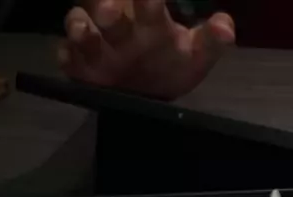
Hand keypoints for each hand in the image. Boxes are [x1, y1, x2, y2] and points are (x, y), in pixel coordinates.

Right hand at [59, 0, 234, 99]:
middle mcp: (119, 26)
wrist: (148, 93)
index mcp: (149, 18)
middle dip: (107, 8)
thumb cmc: (170, 64)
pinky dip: (66, 57)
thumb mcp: (196, 56)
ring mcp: (96, 45)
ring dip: (79, 27)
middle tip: (111, 10)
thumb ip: (211, 41)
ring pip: (80, 27)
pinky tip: (69, 59)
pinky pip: (66, 57)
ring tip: (82, 30)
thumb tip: (226, 26)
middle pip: (106, 8)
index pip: (148, 0)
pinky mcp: (79, 66)